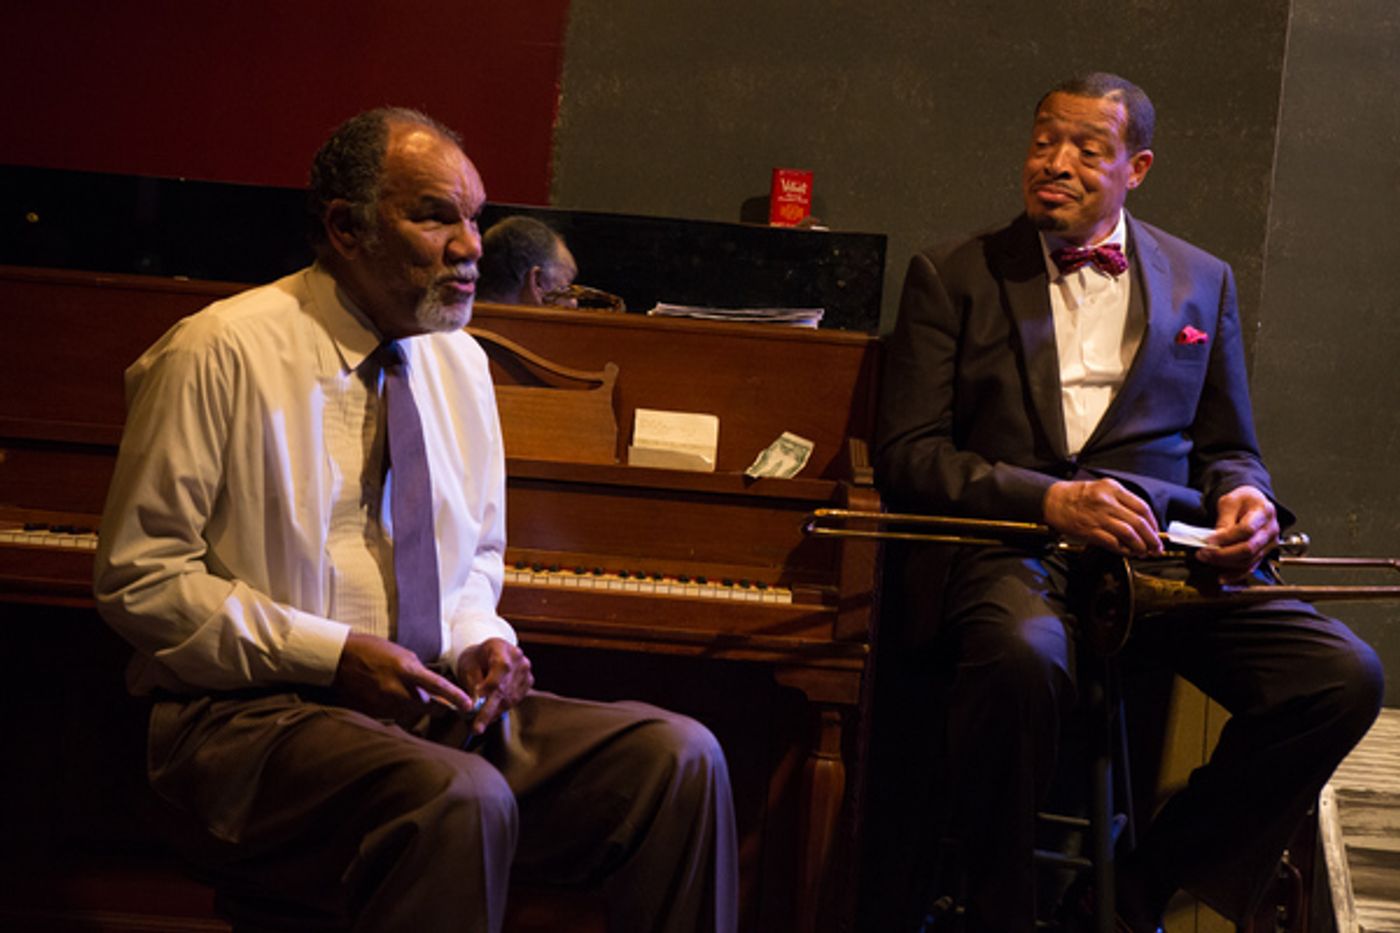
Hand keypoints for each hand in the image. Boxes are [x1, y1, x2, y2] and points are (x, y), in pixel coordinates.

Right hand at [334, 632, 472, 724]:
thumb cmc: (374, 651)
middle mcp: (397, 691)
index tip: (468, 705)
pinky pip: (394, 716)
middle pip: (428, 708)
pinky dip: (397, 710)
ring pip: (411, 713)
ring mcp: (385, 704)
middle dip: (437, 707)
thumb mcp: (403, 655)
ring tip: (402, 692)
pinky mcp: (375, 713)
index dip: (455, 698)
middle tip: (441, 704)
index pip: (438, 687)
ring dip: (414, 707)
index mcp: (407, 671)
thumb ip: (419, 673)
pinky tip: (388, 697)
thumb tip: (433, 688)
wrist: (341, 658)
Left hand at [455, 638, 533, 736]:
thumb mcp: (468, 666)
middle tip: (476, 728)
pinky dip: (500, 709)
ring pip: (510, 698)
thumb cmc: (475, 659)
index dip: (489, 687)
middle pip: (505, 687)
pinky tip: (490, 713)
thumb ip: (472, 684)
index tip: (475, 704)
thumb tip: (474, 706)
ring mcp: (525, 670)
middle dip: (488, 710)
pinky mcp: (528, 682)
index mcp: (501, 647)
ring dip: (493, 712)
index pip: (500, 668)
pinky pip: (514, 700)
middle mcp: (518, 658)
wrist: (489, 655)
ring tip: (478, 723)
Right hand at [1043, 478, 1162, 556]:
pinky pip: (1113, 542)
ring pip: (1129, 533)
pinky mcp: (1090, 531)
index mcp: (1113, 489)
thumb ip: (1122, 500)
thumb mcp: (1102, 488)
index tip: (1156, 532)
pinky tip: (1128, 552)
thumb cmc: (1076, 496)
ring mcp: (1099, 517)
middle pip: (1139, 522)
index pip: (1142, 507)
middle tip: (1156, 547)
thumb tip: (1141, 520)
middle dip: (1151, 538)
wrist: (1053, 501)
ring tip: (1144, 551)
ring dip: (1140, 546)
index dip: (1153, 523)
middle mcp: (1107, 502)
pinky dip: (1124, 550)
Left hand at [1198, 485, 1278, 578]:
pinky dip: (1236, 574)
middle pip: (1248, 548)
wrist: (1254, 503)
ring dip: (1225, 564)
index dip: (1226, 538)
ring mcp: (1270, 543)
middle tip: (1204, 554)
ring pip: (1249, 560)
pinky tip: (1223, 577)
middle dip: (1223, 554)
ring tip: (1207, 560)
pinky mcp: (1264, 553)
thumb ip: (1224, 520)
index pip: (1246, 529)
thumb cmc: (1243, 500)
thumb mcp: (1230, 502)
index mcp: (1264, 512)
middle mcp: (1271, 529)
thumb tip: (1215, 540)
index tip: (1209, 540)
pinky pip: (1251, 567)